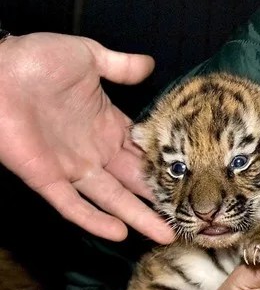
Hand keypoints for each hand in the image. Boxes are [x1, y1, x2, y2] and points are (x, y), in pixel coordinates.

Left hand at [0, 32, 173, 243]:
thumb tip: (151, 65)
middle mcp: (93, 150)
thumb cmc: (34, 59)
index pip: (142, 151)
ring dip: (138, 217)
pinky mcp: (46, 178)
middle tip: (191, 214)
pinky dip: (94, 220)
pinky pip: (72, 205)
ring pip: (112, 198)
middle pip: (135, 181)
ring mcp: (71, 167)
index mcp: (106, 124)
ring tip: (167, 234)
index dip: (167, 165)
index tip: (195, 178)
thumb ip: (120, 66)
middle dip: (161, 198)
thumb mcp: (87, 56)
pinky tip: (119, 233)